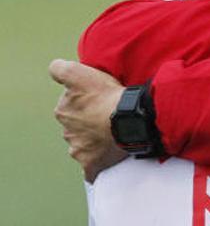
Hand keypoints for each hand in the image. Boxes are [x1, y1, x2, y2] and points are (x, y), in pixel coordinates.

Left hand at [49, 59, 126, 182]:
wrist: (129, 119)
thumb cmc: (107, 96)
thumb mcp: (80, 73)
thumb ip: (60, 69)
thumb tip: (54, 69)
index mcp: (62, 111)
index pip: (69, 104)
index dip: (83, 100)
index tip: (97, 98)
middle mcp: (67, 132)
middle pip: (76, 125)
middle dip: (87, 121)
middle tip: (107, 114)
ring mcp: (79, 149)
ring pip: (84, 144)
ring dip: (94, 140)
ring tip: (113, 132)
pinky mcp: (91, 164)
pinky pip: (90, 167)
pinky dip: (96, 163)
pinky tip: (105, 158)